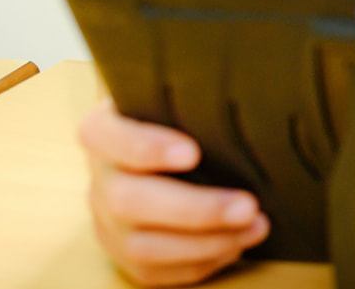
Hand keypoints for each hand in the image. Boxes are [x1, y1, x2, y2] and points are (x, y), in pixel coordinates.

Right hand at [79, 97, 269, 285]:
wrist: (163, 136)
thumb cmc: (181, 108)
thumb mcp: (179, 90)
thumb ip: (197, 89)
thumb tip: (249, 83)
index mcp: (103, 128)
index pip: (108, 137)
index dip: (146, 148)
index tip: (193, 153)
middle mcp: (99, 176)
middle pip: (129, 202)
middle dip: (195, 210)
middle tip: (248, 206)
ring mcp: (105, 218)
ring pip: (140, 246)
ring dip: (204, 243)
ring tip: (255, 227)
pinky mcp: (121, 249)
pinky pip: (151, 271)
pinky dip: (196, 263)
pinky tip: (235, 246)